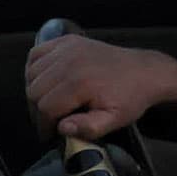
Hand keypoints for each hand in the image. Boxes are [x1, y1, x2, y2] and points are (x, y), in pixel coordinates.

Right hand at [24, 35, 176, 140]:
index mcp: (79, 84)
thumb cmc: (130, 98)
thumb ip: (88, 127)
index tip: (50, 134)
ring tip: (49, 102)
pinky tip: (45, 80)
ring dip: (35, 91)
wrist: (145, 71)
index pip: (45, 109)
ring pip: (31, 74)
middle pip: (34, 91)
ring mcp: (67, 48)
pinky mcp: (67, 41)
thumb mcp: (115, 119)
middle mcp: (69, 62)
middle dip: (38, 110)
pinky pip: (36, 54)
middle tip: (49, 120)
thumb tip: (62, 128)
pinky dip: (34, 68)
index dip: (45, 126)